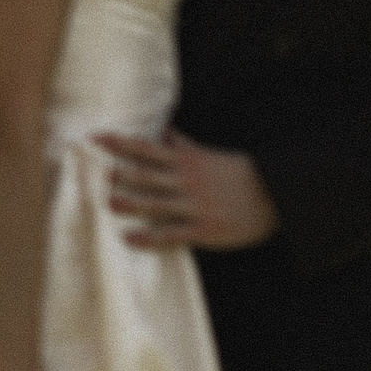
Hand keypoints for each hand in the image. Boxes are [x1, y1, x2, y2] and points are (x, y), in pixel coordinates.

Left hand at [96, 128, 278, 249]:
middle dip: (122, 174)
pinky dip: (149, 238)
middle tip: (99, 173)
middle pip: (147, 176)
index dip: (119, 142)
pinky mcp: (204, 231)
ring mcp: (194, 207)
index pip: (146, 149)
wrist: (275, 197)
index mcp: (187, 162)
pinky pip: (171, 235)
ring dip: (131, 203)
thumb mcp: (211, 156)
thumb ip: (184, 146)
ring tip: (109, 202)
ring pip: (155, 204)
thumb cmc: (240, 174)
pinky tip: (129, 239)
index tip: (95, 137)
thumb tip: (164, 131)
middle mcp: (187, 183)